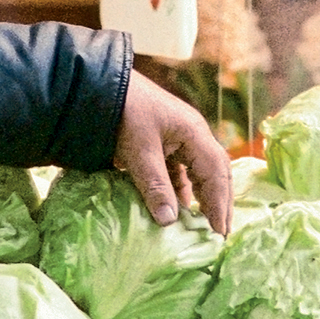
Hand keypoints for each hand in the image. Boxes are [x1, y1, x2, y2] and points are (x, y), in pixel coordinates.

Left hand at [114, 68, 231, 236]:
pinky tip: (178, 208)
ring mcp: (179, 138)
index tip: (219, 232)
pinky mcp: (163, 142)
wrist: (99, 85)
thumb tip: (170, 221)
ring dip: (201, 197)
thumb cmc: (123, 112)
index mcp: (194, 133)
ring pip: (198, 172)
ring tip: (202, 226)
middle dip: (219, 202)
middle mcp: (193, 135)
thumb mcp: (139, 151)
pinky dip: (182, 190)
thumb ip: (155, 186)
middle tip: (220, 234)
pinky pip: (180, 170)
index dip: (220, 204)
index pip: (217, 173)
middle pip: (215, 172)